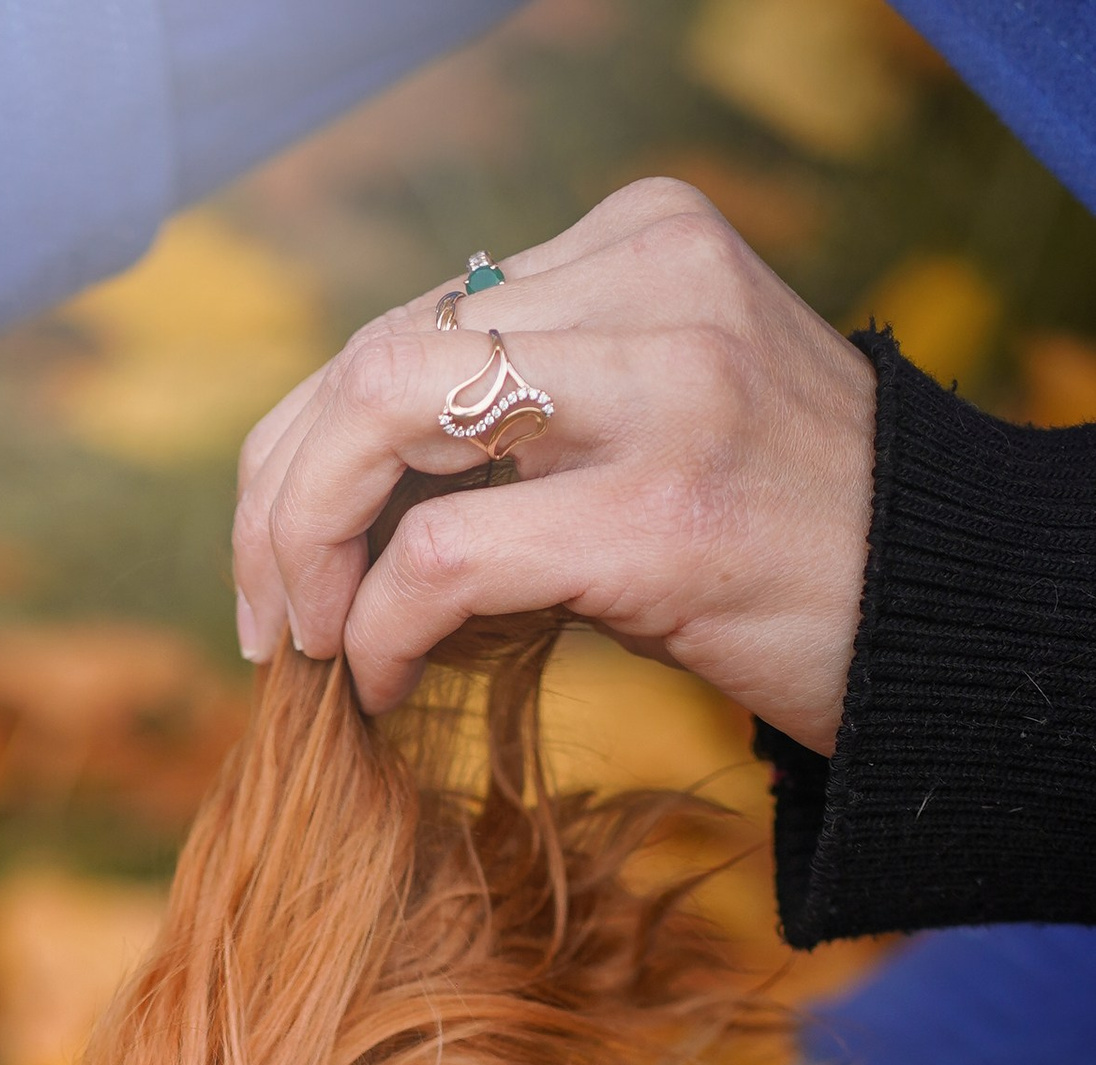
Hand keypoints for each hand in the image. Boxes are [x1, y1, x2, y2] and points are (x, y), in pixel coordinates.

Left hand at [231, 179, 876, 751]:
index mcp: (643, 241)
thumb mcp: (651, 425)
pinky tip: (379, 682)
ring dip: (304, 548)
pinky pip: (440, 555)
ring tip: (307, 646)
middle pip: (373, 357)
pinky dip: (375, 628)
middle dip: (276, 493)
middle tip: (263, 618)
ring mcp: (666, 392)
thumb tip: (333, 488)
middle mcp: (654, 285)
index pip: (412, 320)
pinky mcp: (661, 518)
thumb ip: (522, 415)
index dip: (305, 443)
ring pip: (382, 417)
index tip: (280, 560)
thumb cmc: (778, 545)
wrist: (942, 616)